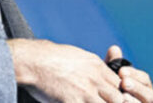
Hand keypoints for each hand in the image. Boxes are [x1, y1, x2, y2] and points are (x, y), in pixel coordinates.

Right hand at [6, 39, 124, 102]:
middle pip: (119, 98)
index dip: (119, 94)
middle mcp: (94, 78)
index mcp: (96, 66)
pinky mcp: (73, 101)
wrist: (32, 60)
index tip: (112, 99)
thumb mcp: (77, 55)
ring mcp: (84, 91)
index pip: (120, 84)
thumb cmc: (50, 57)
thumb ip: (91, 66)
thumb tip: (99, 72)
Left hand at [105, 46, 152, 102]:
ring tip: (122, 96)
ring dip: (134, 101)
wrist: (100, 99)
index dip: (135, 75)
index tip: (121, 71)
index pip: (145, 80)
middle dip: (137, 88)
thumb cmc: (105, 90)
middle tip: (124, 82)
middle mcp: (145, 100)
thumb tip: (114, 49)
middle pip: (150, 95)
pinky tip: (119, 102)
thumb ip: (111, 65)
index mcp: (142, 88)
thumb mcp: (107, 77)